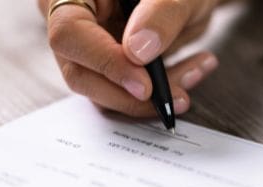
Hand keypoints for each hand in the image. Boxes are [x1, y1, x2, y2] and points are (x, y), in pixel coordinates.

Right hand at [39, 0, 220, 116]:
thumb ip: (161, 14)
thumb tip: (137, 52)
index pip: (69, 32)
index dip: (104, 62)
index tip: (144, 85)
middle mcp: (74, 17)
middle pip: (79, 72)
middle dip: (130, 94)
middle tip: (176, 94)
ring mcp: (89, 44)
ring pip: (103, 90)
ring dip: (151, 97)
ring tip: (193, 74)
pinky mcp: (108, 64)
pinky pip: (123, 91)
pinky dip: (159, 90)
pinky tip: (190, 72)